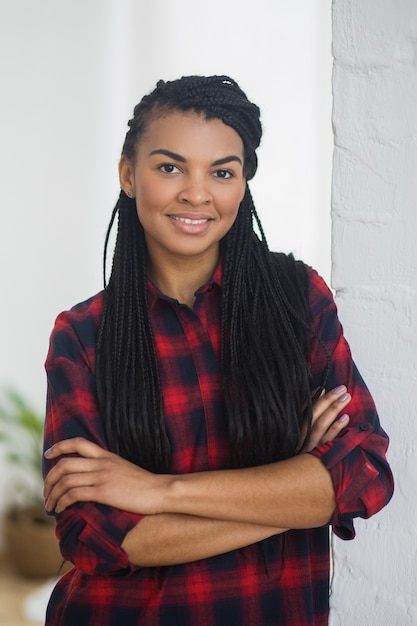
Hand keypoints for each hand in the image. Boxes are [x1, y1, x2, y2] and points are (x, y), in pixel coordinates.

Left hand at [44, 438, 166, 514]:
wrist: (161, 491)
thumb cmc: (145, 485)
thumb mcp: (124, 469)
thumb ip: (108, 469)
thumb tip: (92, 477)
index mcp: (107, 455)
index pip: (78, 443)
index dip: (59, 447)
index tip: (48, 454)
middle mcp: (102, 463)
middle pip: (65, 463)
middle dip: (49, 478)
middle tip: (45, 491)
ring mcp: (103, 477)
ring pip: (66, 480)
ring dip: (52, 494)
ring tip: (49, 505)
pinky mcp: (104, 492)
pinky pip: (74, 495)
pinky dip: (62, 502)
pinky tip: (60, 510)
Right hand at [298, 385, 350, 452]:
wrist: (292, 480)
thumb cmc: (296, 453)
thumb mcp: (295, 436)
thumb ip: (302, 417)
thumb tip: (317, 394)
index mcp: (292, 431)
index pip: (303, 411)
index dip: (312, 398)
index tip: (323, 387)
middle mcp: (299, 438)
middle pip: (313, 416)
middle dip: (328, 401)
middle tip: (341, 388)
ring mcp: (309, 448)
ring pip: (321, 426)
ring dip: (334, 410)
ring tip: (346, 397)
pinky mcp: (318, 457)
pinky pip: (329, 441)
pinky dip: (337, 428)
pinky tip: (346, 418)